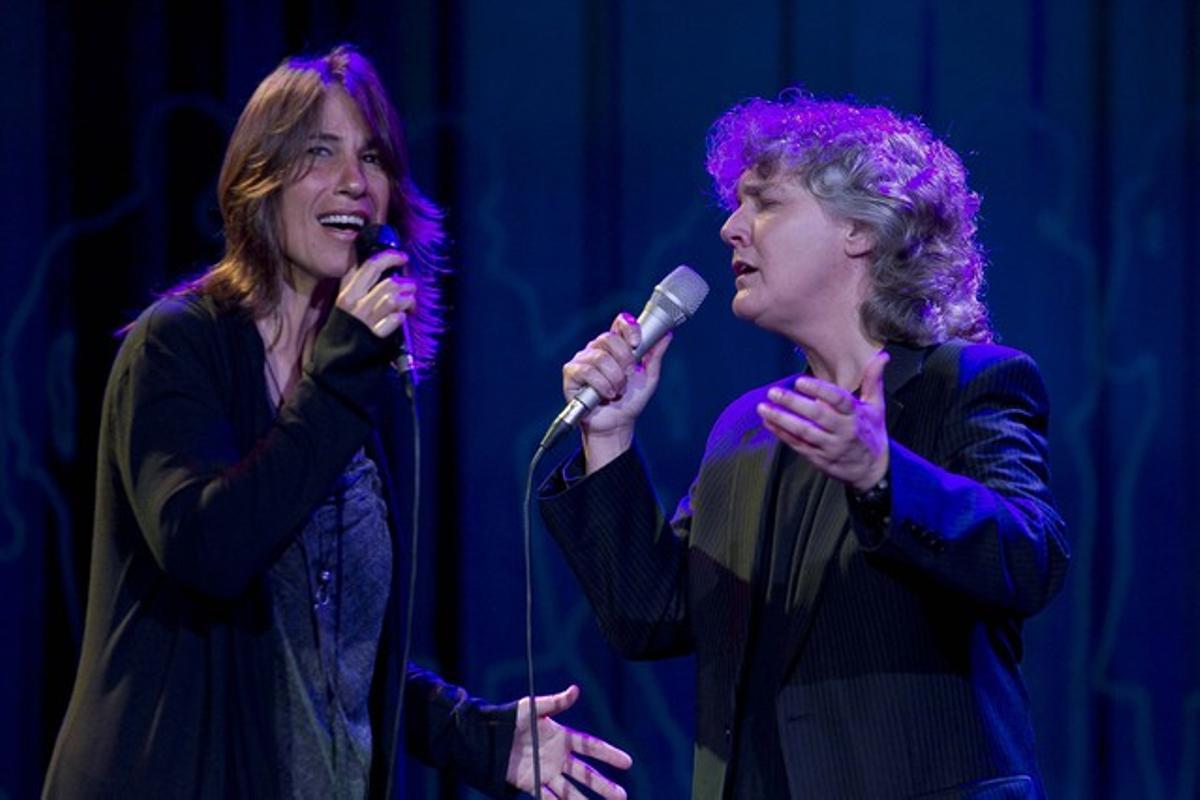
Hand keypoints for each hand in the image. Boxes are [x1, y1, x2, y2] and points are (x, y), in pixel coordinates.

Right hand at [335, 249, 414, 338]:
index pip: (370, 266)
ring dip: (407, 300)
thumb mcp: (344, 307)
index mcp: (346, 293)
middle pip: (388, 282)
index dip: (390, 258)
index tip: (402, 257)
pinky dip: (401, 317)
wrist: (333, 364)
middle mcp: (354, 304)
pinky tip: (401, 318)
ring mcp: (364, 320)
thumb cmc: (343, 333)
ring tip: (410, 305)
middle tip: (411, 289)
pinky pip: (394, 320)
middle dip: (405, 283)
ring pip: (393, 299)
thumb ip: (359, 289)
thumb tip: (382, 274)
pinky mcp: (373, 336)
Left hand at [506, 685, 632, 798]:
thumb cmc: (511, 718)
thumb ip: (554, 702)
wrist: (487, 737)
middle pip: (585, 773)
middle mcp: (558, 757)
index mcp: (562, 737)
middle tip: (622, 797)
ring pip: (570, 790)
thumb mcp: (531, 708)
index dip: (608, 754)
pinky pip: (547, 797)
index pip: (590, 746)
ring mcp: (547, 772)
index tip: (627, 762)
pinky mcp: (532, 784)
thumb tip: (575, 690)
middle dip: (603, 786)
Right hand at [562, 313, 671, 470]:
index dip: (629, 328)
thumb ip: (655, 355)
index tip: (637, 344)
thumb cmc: (630, 400)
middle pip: (609, 338)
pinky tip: (605, 395)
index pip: (620, 323)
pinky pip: (587, 371)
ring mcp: (583, 360)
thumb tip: (667, 334)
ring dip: (614, 378)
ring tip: (617, 391)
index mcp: (616, 346)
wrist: (617, 424)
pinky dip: (601, 386)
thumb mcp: (648, 378)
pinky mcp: (572, 373)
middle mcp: (597, 348)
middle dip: (624, 360)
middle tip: (628, 377)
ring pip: (600, 357)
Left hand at [756, 350, 889, 491]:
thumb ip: (873, 381)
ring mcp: (829, 446)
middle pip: (817, 416)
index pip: (839, 400)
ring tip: (764, 407)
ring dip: (781, 419)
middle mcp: (843, 431)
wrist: (872, 471)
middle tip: (774, 392)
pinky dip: (781, 434)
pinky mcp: (818, 458)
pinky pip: (797, 445)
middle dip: (793, 403)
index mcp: (856, 416)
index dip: (820, 390)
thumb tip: (882, 357)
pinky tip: (768, 422)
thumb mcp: (877, 407)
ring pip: (804, 432)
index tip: (800, 381)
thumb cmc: (871, 434)